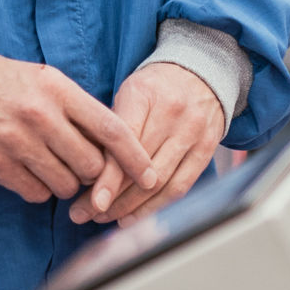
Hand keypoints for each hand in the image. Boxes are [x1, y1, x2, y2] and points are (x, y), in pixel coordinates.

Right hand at [0, 49, 155, 207]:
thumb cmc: (1, 81)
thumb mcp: (44, 79)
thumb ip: (76, 108)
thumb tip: (111, 147)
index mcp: (58, 89)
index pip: (111, 129)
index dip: (136, 157)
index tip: (151, 175)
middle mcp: (40, 115)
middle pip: (92, 165)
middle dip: (94, 174)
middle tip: (83, 166)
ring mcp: (17, 142)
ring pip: (66, 185)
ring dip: (67, 183)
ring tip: (53, 165)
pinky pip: (37, 194)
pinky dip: (39, 189)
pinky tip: (29, 171)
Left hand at [70, 62, 228, 225]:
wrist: (201, 71)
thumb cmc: (155, 86)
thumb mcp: (128, 93)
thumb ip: (109, 127)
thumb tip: (83, 168)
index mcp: (144, 95)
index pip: (123, 143)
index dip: (106, 177)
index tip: (87, 203)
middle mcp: (172, 114)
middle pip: (140, 167)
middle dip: (111, 198)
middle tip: (85, 214)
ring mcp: (192, 132)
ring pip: (160, 182)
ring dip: (131, 207)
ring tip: (105, 218)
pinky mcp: (207, 148)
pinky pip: (181, 186)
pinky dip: (156, 206)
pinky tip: (135, 217)